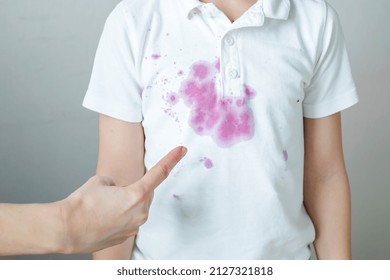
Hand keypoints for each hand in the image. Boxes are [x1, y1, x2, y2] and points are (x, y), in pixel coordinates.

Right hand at [59, 146, 186, 253]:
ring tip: (105, 205)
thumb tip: (118, 190)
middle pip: (146, 193)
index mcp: (137, 195)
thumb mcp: (101, 181)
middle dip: (135, 188)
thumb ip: (117, 182)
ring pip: (138, 208)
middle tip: (114, 191)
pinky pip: (130, 220)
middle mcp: (141, 212)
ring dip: (126, 203)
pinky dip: (121, 215)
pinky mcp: (127, 236)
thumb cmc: (82, 204)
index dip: (172, 159)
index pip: (160, 172)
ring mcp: (134, 226)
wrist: (66, 229)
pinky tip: (105, 216)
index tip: (182, 150)